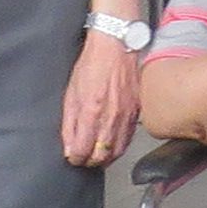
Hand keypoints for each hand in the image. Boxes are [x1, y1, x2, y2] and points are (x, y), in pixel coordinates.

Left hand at [59, 28, 142, 168]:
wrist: (117, 46)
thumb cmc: (92, 65)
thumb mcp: (71, 93)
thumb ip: (69, 123)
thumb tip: (69, 147)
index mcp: (91, 112)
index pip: (82, 150)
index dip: (75, 158)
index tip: (71, 157)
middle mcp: (111, 118)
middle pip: (102, 156)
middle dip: (90, 162)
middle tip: (83, 159)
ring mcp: (127, 116)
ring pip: (117, 151)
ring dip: (106, 158)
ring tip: (97, 155)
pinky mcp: (137, 112)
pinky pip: (128, 138)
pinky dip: (119, 147)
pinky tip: (112, 144)